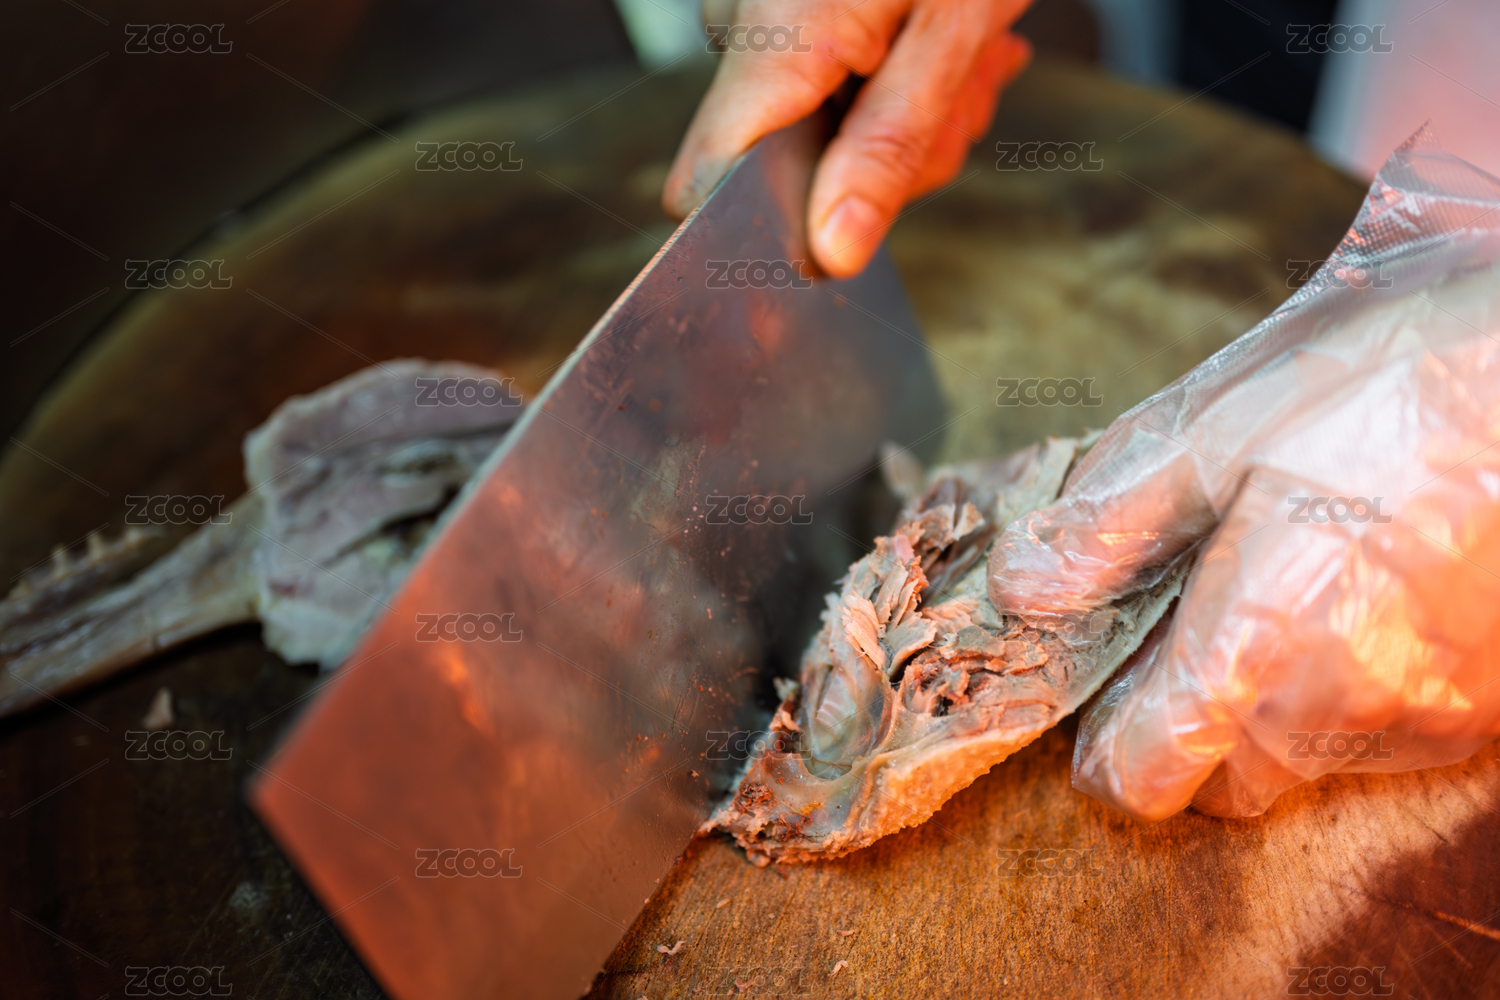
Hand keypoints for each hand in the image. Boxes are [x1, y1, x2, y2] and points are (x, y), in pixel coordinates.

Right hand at [663, 0, 1032, 276]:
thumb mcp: (953, 31)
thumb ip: (891, 147)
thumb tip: (833, 253)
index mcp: (776, 37)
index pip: (705, 186)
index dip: (764, 232)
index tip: (837, 237)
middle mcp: (745, 26)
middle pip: (781, 170)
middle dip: (886, 162)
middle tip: (960, 99)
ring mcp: (762, 15)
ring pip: (818, 133)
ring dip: (909, 122)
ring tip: (965, 55)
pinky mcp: (789, 11)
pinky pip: (828, 87)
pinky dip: (896, 84)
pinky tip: (942, 43)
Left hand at [986, 130, 1499, 820]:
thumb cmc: (1385, 382)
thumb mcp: (1212, 431)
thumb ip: (1105, 526)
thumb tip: (1020, 588)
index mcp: (1253, 652)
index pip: (1141, 782)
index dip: (1103, 748)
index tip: (1102, 693)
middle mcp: (1342, 712)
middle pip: (1221, 787)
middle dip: (1185, 732)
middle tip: (1185, 629)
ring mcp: (1429, 717)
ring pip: (1307, 763)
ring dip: (1270, 712)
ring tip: (1280, 595)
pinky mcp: (1490, 704)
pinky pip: (1390, 736)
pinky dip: (1353, 694)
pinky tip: (1361, 600)